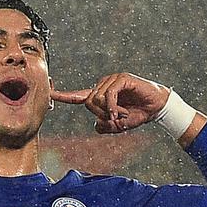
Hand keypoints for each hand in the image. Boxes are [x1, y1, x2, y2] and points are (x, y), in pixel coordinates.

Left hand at [52, 72, 170, 133]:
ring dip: (110, 112)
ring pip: (97, 99)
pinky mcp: (121, 79)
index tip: (49, 93)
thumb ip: (105, 126)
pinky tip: (121, 112)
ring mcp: (111, 80)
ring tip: (123, 114)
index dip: (63, 96)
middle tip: (116, 119)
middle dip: (101, 115)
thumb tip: (96, 124)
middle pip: (88, 103)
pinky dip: (114, 107)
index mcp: (99, 96)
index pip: (77, 96)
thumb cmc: (138, 114)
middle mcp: (103, 86)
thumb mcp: (118, 126)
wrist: (157, 108)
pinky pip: (108, 95)